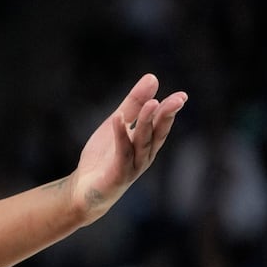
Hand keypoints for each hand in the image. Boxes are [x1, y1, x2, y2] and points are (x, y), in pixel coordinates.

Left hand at [70, 73, 186, 223]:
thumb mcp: (118, 123)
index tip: (182, 95)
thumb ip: (134, 103)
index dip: (171, 111)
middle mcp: (144, 155)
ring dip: (147, 123)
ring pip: (142, 142)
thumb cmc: (105, 157)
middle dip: (167, 115)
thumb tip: (152, 78)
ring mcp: (133, 166)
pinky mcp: (118, 174)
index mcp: (147, 143)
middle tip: (178, 98)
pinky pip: (121, 152)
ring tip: (151, 104)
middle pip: (157, 133)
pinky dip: (120, 134)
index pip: (161, 125)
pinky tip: (118, 118)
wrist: (85, 189)